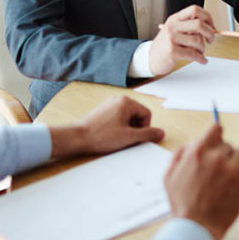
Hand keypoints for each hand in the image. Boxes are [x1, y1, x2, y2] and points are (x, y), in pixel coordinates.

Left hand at [49, 96, 163, 158]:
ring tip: (117, 138)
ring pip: (128, 117)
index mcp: (126, 102)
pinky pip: (118, 118)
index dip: (145, 129)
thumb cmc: (101, 136)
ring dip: (127, 129)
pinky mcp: (102, 111)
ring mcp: (109, 104)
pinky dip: (118, 127)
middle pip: (138, 115)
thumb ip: (148, 135)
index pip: (147, 114)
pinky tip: (110, 136)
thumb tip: (161, 133)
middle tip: (126, 139)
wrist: (77, 138)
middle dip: (135, 128)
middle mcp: (118, 99)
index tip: (135, 138)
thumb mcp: (129, 137)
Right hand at [149, 5, 216, 75]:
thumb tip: (209, 27)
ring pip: (198, 41)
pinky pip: (194, 54)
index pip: (194, 10)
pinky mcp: (173, 52)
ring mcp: (172, 39)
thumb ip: (189, 27)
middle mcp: (173, 27)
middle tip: (211, 40)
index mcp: (175, 19)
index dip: (207, 17)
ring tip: (200, 52)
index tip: (212, 26)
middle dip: (210, 33)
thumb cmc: (165, 45)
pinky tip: (201, 60)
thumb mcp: (174, 31)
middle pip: (199, 24)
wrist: (150, 58)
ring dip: (203, 49)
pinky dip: (201, 59)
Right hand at [164, 124, 238, 239]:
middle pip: (228, 144)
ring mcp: (232, 166)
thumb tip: (194, 142)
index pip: (216, 128)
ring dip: (237, 161)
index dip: (216, 136)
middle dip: (223, 155)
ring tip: (229, 176)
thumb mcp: (170, 176)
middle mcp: (217, 156)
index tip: (216, 144)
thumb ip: (180, 155)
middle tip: (218, 171)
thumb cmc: (182, 204)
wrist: (197, 226)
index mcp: (198, 152)